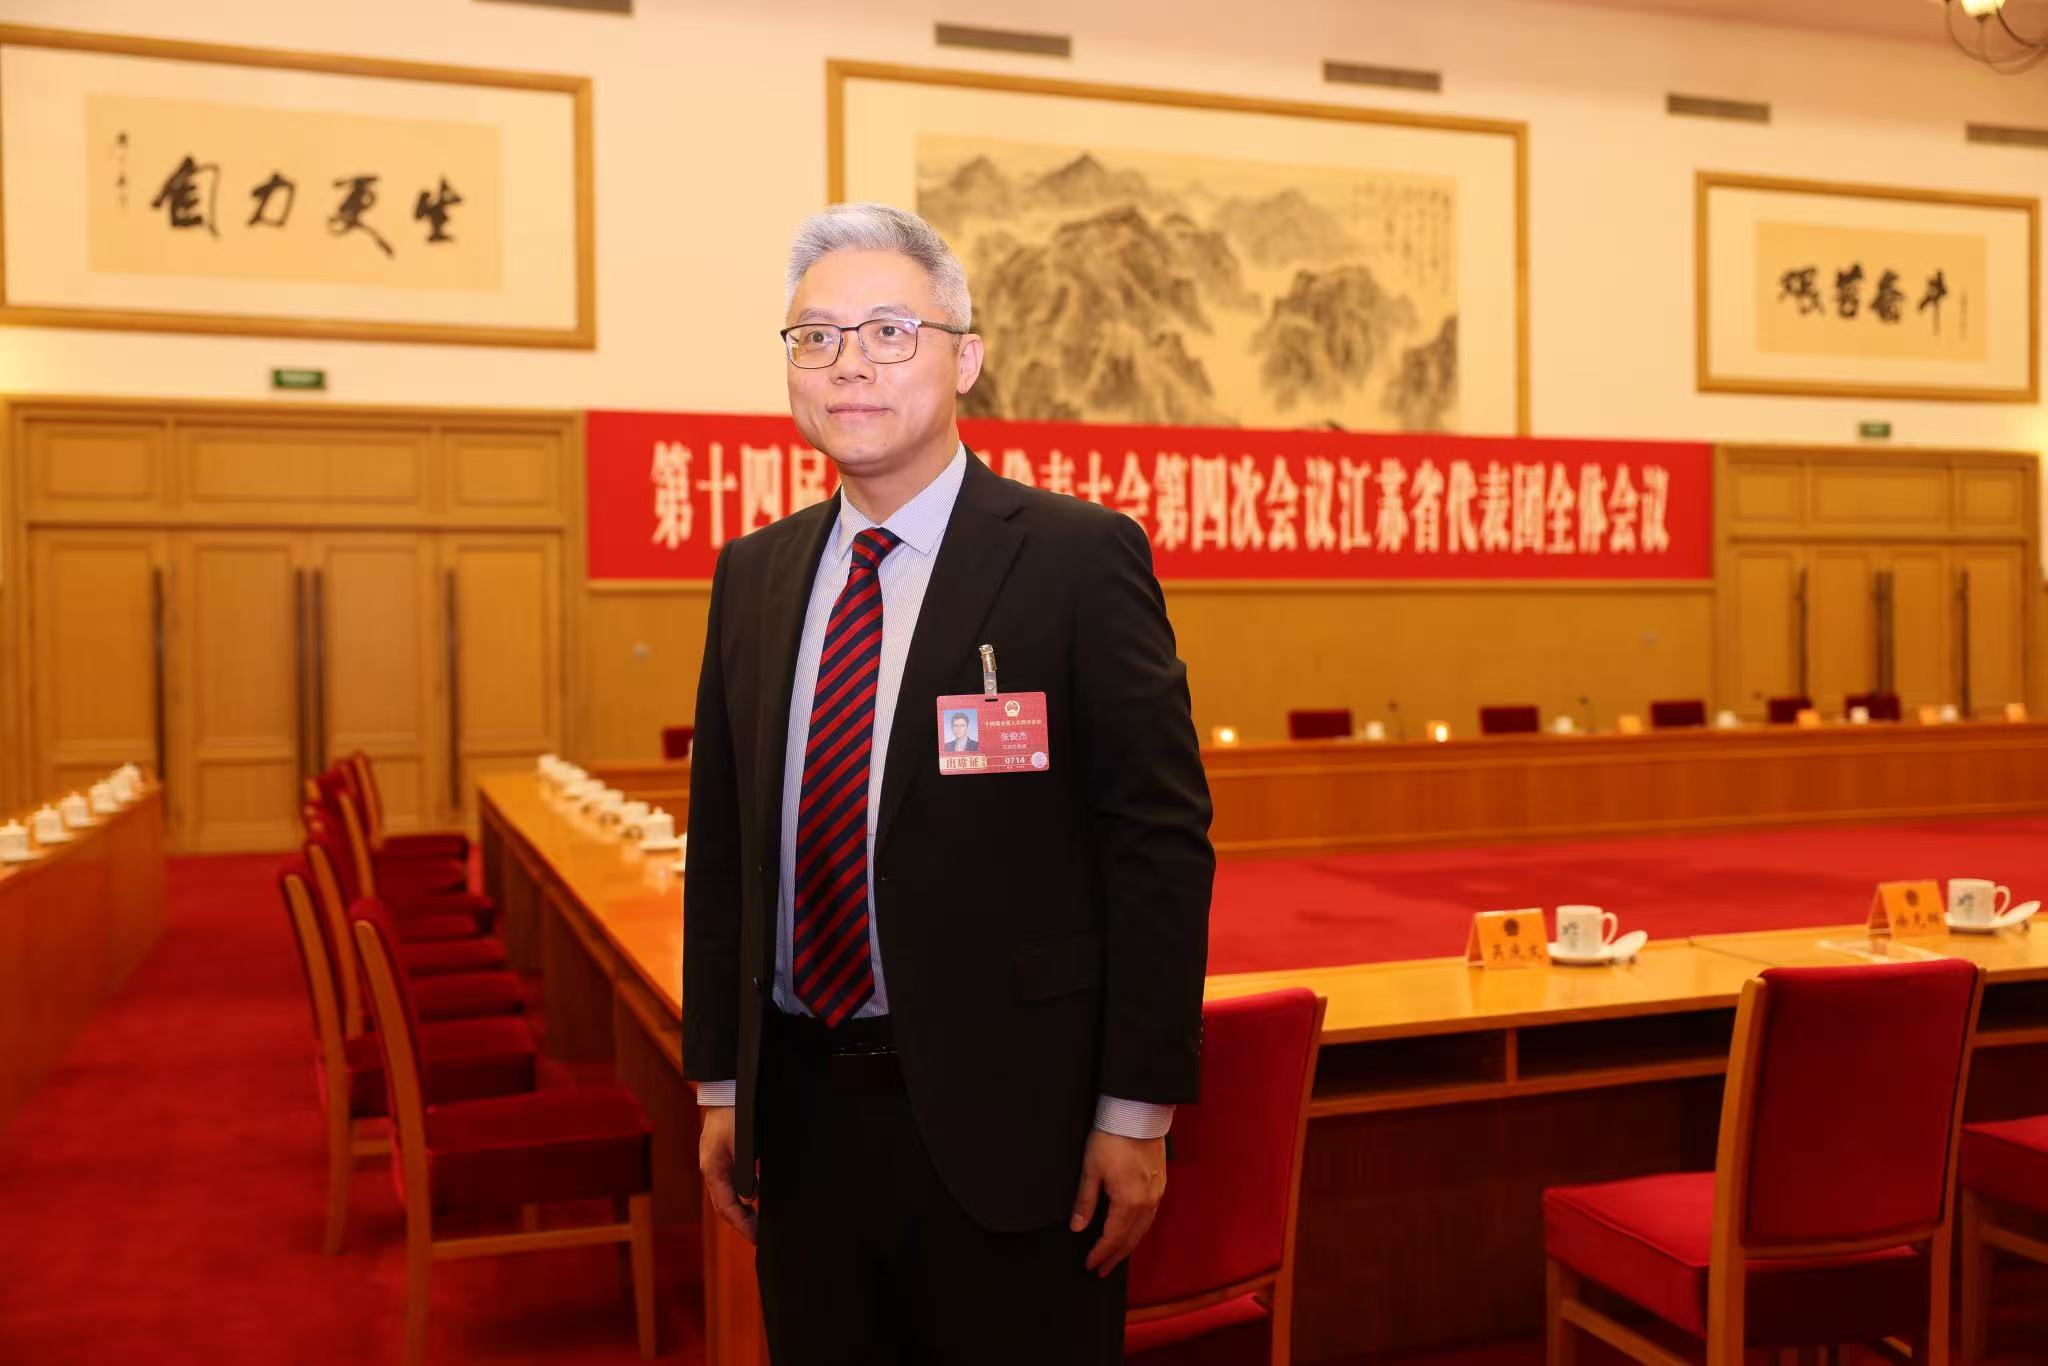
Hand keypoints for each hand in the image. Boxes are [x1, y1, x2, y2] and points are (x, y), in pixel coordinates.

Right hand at [698, 1106, 757, 1242]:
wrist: (726, 1090)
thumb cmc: (735, 1114)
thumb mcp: (742, 1144)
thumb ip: (744, 1173)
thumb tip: (748, 1199)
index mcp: (713, 1170)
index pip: (726, 1208)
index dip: (742, 1226)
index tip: (756, 1238)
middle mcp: (711, 1170)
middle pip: (725, 1206)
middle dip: (741, 1223)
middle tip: (758, 1236)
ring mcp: (715, 1163)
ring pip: (727, 1196)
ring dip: (741, 1211)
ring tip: (758, 1223)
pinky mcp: (722, 1156)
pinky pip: (730, 1183)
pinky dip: (742, 1195)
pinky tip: (755, 1198)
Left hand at [1069, 1129, 1165, 1275]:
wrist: (1137, 1113)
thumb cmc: (1111, 1138)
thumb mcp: (1091, 1169)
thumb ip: (1085, 1201)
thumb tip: (1077, 1227)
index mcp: (1129, 1202)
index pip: (1113, 1238)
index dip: (1100, 1254)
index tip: (1089, 1265)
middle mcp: (1147, 1202)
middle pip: (1130, 1239)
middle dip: (1114, 1257)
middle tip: (1101, 1271)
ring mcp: (1156, 1193)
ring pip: (1143, 1230)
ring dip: (1128, 1246)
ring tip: (1114, 1257)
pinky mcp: (1160, 1184)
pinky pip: (1150, 1217)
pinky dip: (1139, 1230)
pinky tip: (1131, 1232)